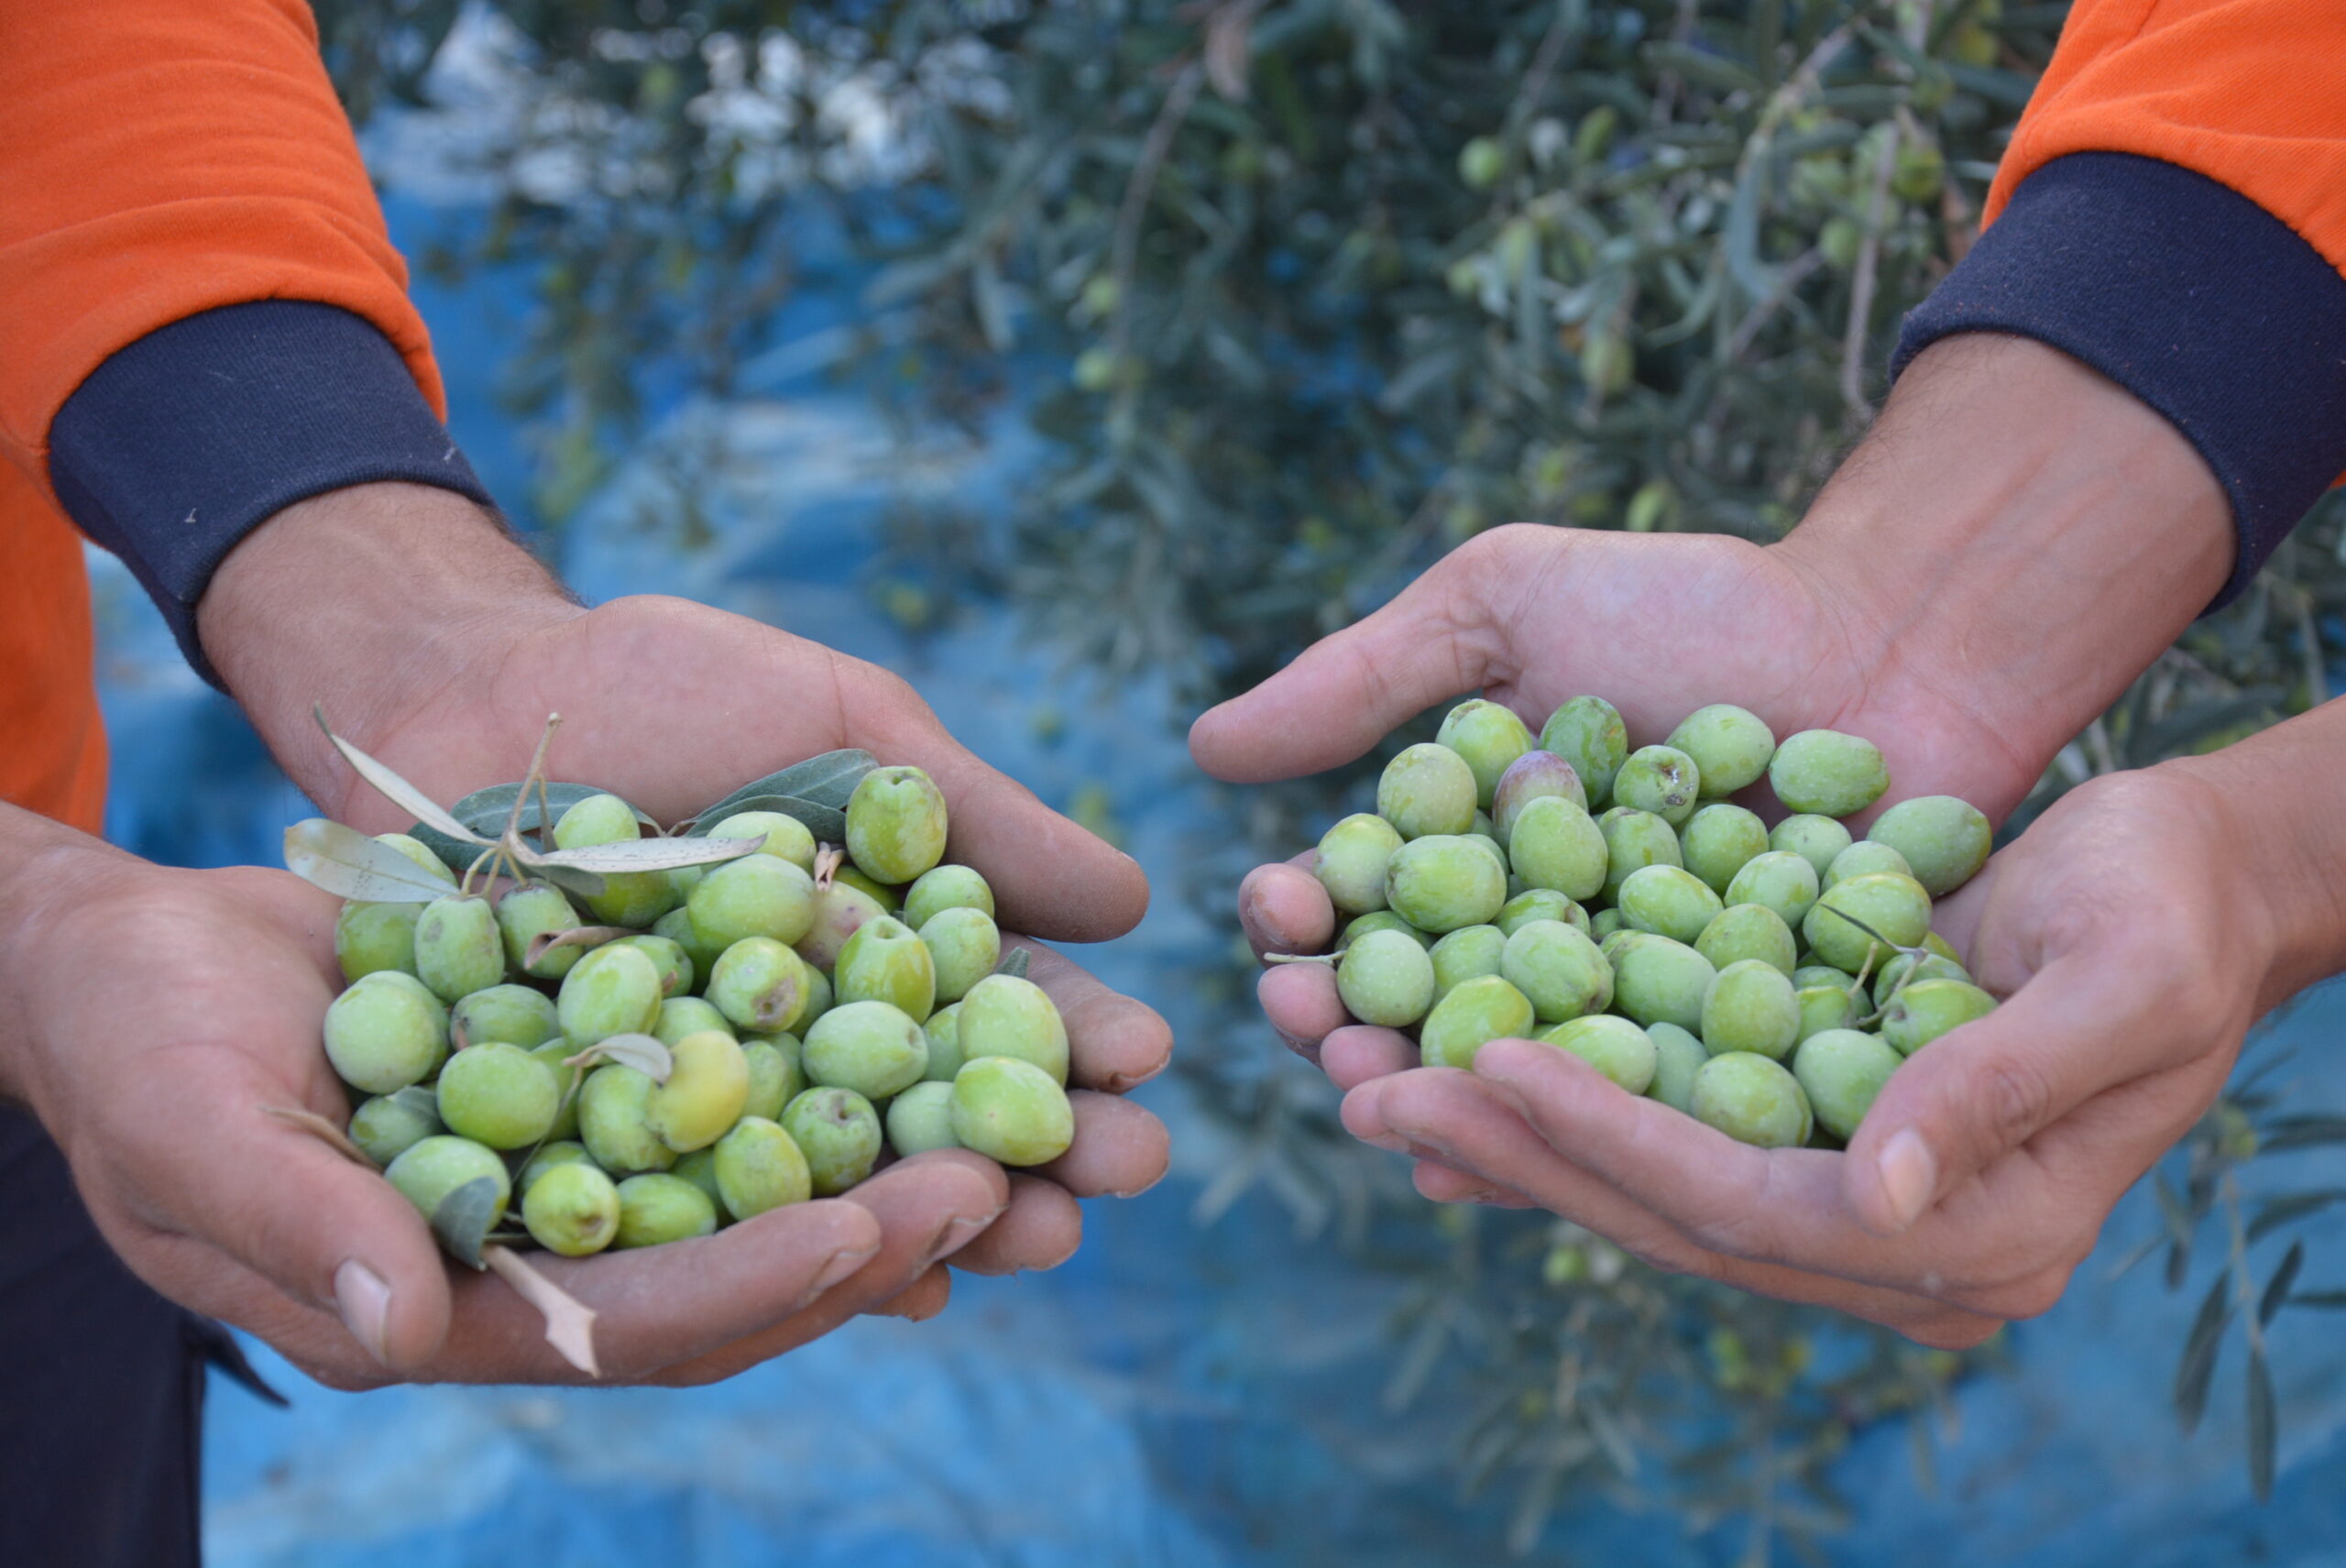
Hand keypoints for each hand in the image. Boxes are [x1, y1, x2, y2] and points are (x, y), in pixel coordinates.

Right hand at [0, 838, 1010, 1387]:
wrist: (138, 957)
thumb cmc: (134, 1045)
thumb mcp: (190, 1126)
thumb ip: (303, 1224)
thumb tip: (415, 1326)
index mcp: (453, 1303)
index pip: (636, 1319)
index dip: (758, 1286)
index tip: (878, 1238)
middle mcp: (543, 1248)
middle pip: (736, 1262)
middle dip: (871, 1229)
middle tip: (1010, 1180)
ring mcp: (580, 1158)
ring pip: (759, 1174)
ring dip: (885, 1150)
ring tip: (1015, 1115)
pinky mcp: (600, 1064)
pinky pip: (734, 1074)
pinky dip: (824, 1056)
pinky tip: (928, 1016)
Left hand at [195, 485, 1170, 1341]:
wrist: (472, 687)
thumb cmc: (674, 690)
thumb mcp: (846, 723)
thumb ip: (980, 815)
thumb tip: (1132, 907)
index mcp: (885, 948)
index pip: (996, 1006)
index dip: (1072, 1036)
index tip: (1144, 1061)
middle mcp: (814, 1038)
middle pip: (938, 1113)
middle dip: (1034, 1149)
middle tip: (1113, 1174)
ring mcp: (714, 1097)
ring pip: (839, 1179)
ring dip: (936, 1214)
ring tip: (1013, 1234)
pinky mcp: (605, 1140)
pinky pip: (697, 1212)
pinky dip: (778, 1246)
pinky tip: (860, 1280)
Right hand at [1195, 335, 2230, 1068]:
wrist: (1894, 633)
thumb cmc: (1692, 603)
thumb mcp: (1505, 603)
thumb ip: (1364, 677)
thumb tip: (1205, 748)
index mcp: (1468, 855)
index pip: (1359, 907)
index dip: (1307, 921)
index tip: (1279, 911)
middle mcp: (1532, 946)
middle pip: (1417, 1012)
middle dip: (1353, 1029)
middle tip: (1322, 1033)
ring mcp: (1627, 1012)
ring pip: (1514, 1079)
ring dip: (1442, 1099)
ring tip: (1390, 1104)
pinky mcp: (1728, 1065)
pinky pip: (1637, 1117)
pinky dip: (1573, 1140)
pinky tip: (1507, 1165)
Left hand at [1332, 761, 2297, 1346]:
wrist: (2190, 880)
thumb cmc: (2170, 912)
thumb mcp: (2117, 982)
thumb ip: (1999, 1090)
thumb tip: (1874, 1198)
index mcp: (1977, 1241)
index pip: (1750, 1205)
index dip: (1610, 1140)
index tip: (1483, 1067)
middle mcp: (1899, 1249)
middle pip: (1671, 1216)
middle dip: (1516, 1152)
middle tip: (1365, 1087)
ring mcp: (1852, 1205)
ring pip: (1650, 1189)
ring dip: (1512, 1142)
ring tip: (1375, 1085)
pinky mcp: (1813, 1140)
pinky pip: (1665, 1140)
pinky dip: (1566, 1112)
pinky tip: (1465, 1079)